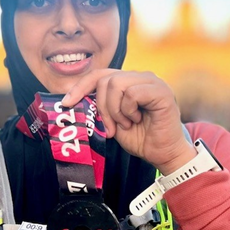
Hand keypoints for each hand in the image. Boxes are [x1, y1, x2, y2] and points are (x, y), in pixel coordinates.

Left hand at [62, 69, 196, 174]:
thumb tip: (74, 100)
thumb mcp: (112, 121)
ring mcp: (151, 81)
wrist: (162, 154)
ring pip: (116, 84)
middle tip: (111, 127)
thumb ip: (99, 107)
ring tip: (126, 123)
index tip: (66, 102)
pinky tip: (137, 120)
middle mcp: (140, 77)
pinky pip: (132, 94)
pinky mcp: (161, 90)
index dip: (80, 86)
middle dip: (102, 107)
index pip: (99, 75)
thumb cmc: (140, 138)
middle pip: (105, 80)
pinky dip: (129, 111)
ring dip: (115, 110)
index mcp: (128, 82)